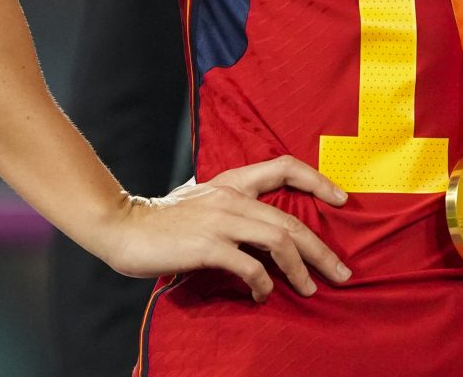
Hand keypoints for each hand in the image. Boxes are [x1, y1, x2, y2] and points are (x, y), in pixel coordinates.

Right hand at [86, 154, 351, 300]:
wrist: (120, 226)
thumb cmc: (161, 220)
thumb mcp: (201, 201)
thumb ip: (229, 206)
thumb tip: (257, 228)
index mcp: (232, 182)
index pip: (284, 167)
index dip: (317, 180)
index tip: (341, 199)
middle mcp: (232, 198)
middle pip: (291, 220)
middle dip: (321, 249)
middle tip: (341, 272)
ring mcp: (221, 221)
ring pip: (279, 241)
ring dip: (300, 269)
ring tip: (311, 289)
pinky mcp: (208, 246)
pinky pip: (250, 265)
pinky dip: (263, 283)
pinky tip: (264, 295)